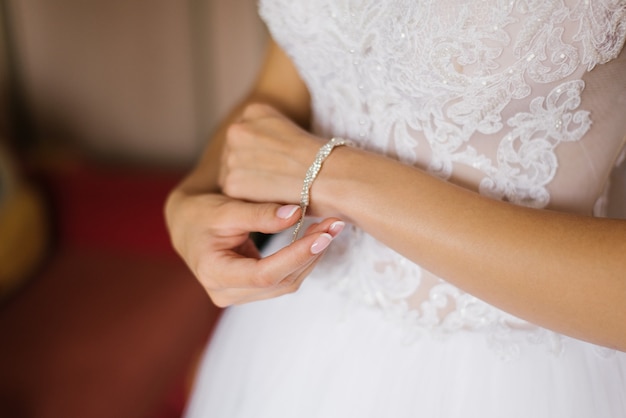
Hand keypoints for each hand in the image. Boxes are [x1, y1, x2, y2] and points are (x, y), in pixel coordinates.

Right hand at [165, 189, 343, 306]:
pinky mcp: (253, 289)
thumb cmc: (200, 214)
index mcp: (215, 274)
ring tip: (331, 228)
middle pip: (281, 281)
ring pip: (287, 282)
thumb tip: (297, 213)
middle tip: (335, 224)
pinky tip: (316, 238)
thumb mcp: (225, 209)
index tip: (322, 235)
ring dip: (311, 257)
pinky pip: (284, 278)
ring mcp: (241, 295)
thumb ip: (260, 214)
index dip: (295, 256)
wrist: (186, 225)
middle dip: (311, 254)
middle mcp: (228, 293)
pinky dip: (302, 258)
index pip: (264, 274)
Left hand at [218, 103, 324, 209]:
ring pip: (233, 175)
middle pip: (235, 155)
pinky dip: (253, 200)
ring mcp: (231, 156)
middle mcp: (237, 129)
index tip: (280, 162)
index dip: (263, 154)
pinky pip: (237, 195)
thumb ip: (271, 137)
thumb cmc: (324, 159)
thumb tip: (264, 156)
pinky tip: (273, 196)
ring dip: (250, 185)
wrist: (331, 175)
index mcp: (254, 110)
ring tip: (279, 187)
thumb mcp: (295, 131)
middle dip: (252, 168)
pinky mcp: (232, 183)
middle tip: (278, 178)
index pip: (246, 137)